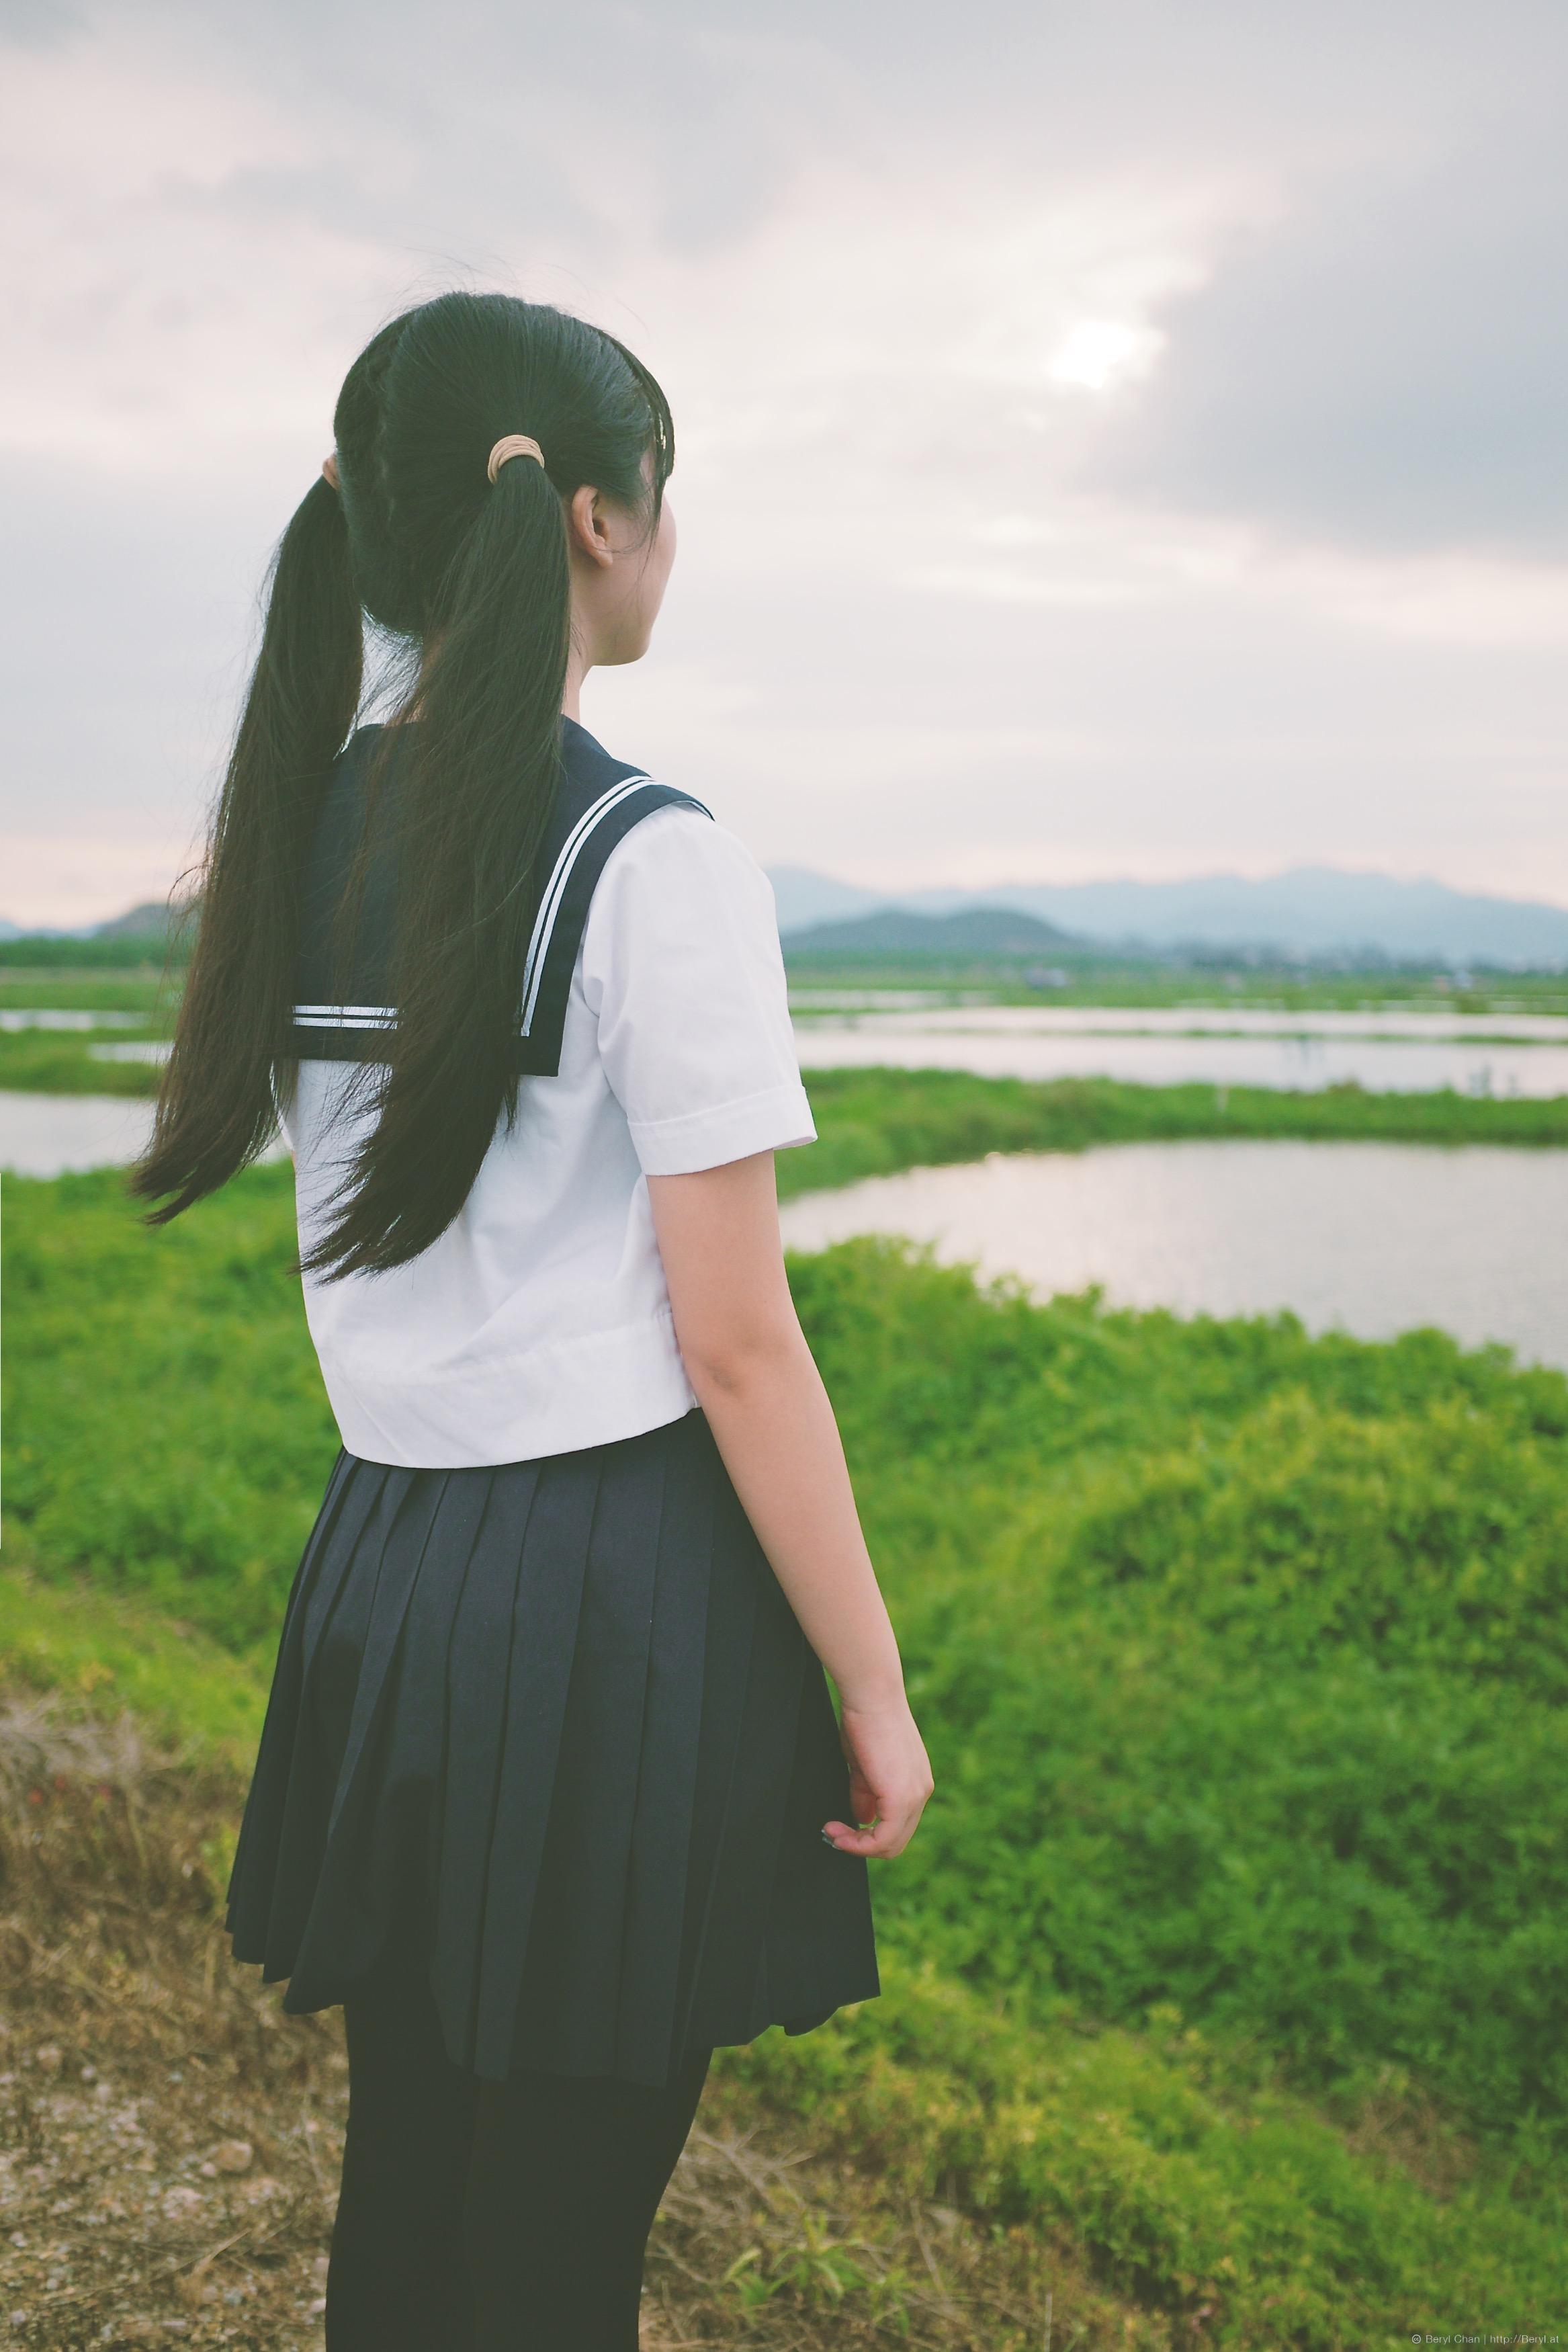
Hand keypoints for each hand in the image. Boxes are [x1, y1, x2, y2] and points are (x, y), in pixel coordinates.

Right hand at [822, 1698, 933, 1858]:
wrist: (871, 1697)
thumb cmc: (864, 1720)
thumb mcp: (864, 1764)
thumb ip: (865, 1792)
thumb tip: (862, 1817)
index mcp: (916, 1781)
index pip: (898, 1825)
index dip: (868, 1834)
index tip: (840, 1827)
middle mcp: (921, 1791)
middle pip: (896, 1841)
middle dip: (861, 1844)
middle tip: (833, 1834)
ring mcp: (914, 1796)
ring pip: (890, 1845)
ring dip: (857, 1846)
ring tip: (832, 1833)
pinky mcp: (901, 1799)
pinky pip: (883, 1839)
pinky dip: (858, 1844)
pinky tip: (838, 1833)